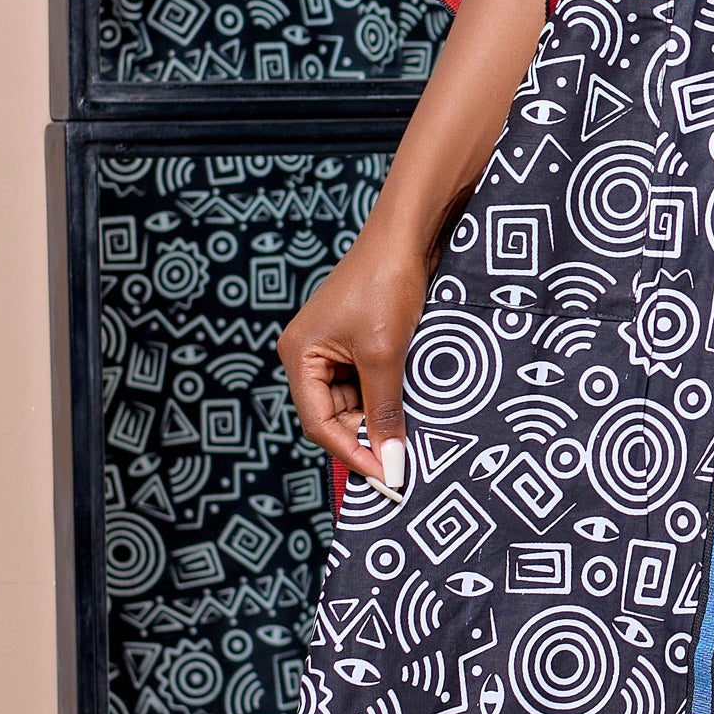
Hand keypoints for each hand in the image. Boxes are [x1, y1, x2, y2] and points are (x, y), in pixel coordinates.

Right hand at [280, 222, 434, 492]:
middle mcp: (310, 355)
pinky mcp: (361, 341)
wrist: (408, 234)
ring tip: (413, 437)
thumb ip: (385, 410)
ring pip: (357, 402)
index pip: (320, 423)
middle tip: (404, 463)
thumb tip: (391, 464)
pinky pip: (371, 382)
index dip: (352, 453)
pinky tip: (414, 409)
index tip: (386, 478)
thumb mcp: (385, 354)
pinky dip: (390, 398)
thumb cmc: (386, 286)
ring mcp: (335, 348)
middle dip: (369, 438)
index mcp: (299, 356)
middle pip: (336, 417)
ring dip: (383, 419)